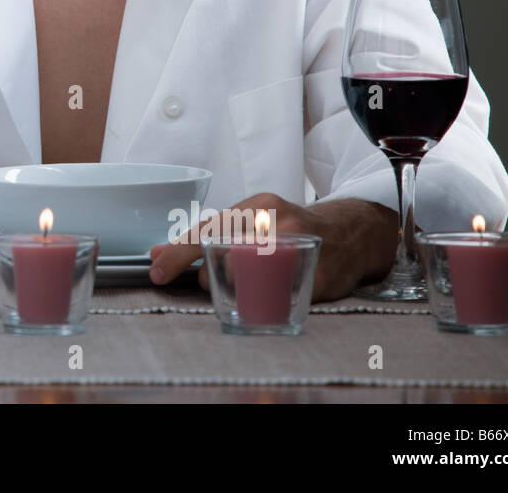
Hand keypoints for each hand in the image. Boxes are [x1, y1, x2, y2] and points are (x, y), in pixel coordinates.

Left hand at [147, 193, 399, 302]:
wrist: (352, 233)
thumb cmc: (291, 228)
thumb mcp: (250, 221)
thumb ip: (205, 237)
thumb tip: (156, 254)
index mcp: (259, 206)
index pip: (208, 229)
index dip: (178, 252)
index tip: (157, 270)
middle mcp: (279, 223)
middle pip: (223, 258)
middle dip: (211, 276)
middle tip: (221, 278)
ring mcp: (301, 250)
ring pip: (247, 280)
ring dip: (236, 290)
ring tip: (247, 284)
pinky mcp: (318, 278)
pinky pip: (277, 298)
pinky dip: (267, 301)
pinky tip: (272, 292)